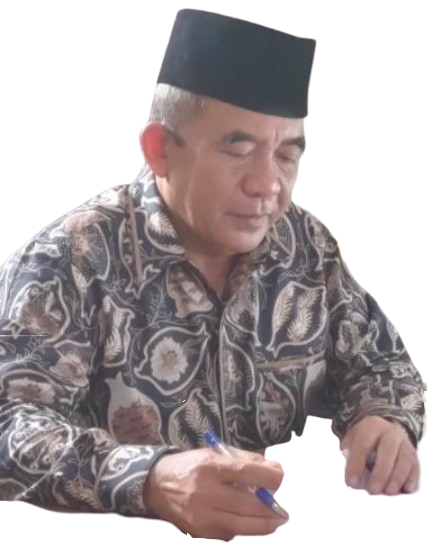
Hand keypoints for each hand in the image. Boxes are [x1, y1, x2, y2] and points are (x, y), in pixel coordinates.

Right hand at [143, 446, 287, 541]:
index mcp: (210, 466)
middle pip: (247, 504)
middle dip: (272, 507)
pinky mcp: (199, 533)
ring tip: (278, 521)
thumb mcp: (214, 453)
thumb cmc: (191, 465)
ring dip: (265, 525)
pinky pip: (229, 535)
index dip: (270, 478)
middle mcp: (205, 492)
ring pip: (241, 526)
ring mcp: (201, 516)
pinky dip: (244, 530)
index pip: (246, 473)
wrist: (156, 485)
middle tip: (285, 509)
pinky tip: (252, 525)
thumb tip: (275, 470)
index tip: (285, 478)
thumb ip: (245, 460)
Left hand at [339, 415, 421, 495]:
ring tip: (389, 493)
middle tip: (373, 490)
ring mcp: (406, 443)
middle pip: (388, 451)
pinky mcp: (415, 455)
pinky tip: (407, 491)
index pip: (363, 445)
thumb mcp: (352, 441)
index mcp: (371, 426)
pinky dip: (413, 480)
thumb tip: (342, 475)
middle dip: (380, 472)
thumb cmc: (364, 441)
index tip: (352, 483)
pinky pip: (417, 468)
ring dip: (397, 478)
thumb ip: (346, 455)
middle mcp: (391, 431)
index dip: (357, 464)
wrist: (385, 432)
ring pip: (405, 460)